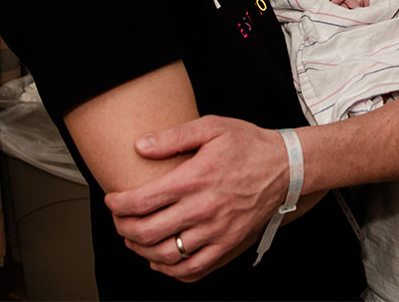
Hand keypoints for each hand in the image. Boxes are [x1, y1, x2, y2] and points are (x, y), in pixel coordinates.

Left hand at [103, 115, 288, 279]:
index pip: (143, 201)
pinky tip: (161, 259)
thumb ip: (174, 136)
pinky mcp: (228, 245)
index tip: (113, 200)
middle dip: (123, 228)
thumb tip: (140, 146)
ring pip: (165, 255)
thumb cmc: (248, 144)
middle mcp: (204, 209)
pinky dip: (170, 270)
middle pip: (148, 232)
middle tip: (119, 220)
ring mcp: (216, 231)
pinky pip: (192, 270)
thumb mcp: (213, 126)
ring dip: (141, 250)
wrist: (285, 166)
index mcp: (196, 178)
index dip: (118, 204)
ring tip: (134, 239)